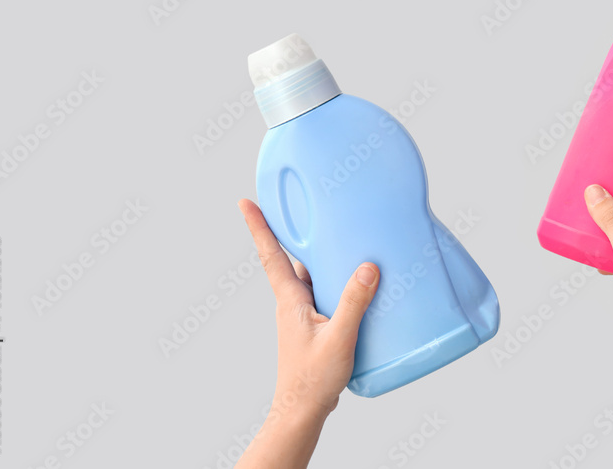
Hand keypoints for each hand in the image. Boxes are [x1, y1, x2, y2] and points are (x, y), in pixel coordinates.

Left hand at [238, 199, 379, 417]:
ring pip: (312, 276)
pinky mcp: (316, 324)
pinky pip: (325, 292)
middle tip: (310, 207)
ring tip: (345, 238)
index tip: (244, 202)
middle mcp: (292, 302)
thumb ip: (354, 302)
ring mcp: (302, 313)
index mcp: (290, 299)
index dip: (258, 227)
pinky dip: (337, 280)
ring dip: (323, 258)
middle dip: (297, 233)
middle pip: (293, 258)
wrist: (303, 410)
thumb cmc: (313, 378)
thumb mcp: (339, 338)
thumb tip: (367, 266)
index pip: (271, 255)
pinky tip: (359, 282)